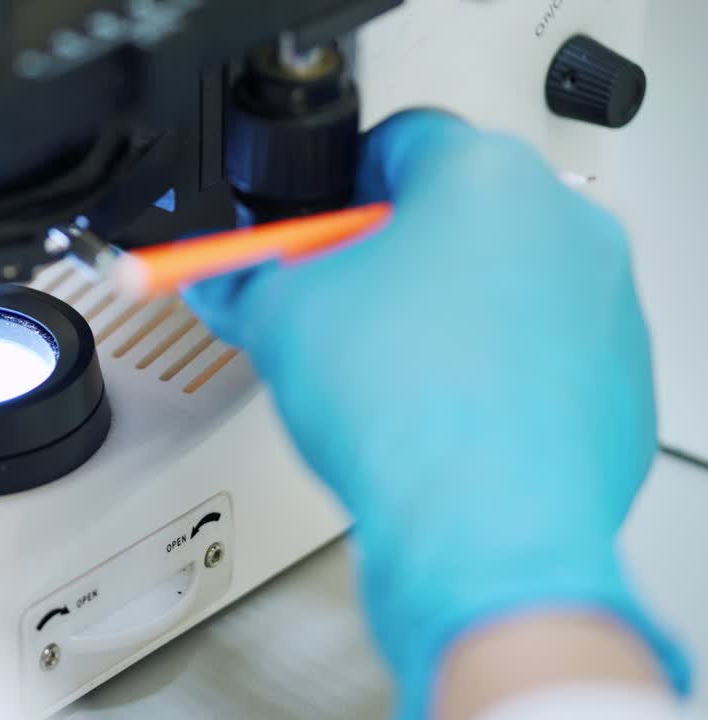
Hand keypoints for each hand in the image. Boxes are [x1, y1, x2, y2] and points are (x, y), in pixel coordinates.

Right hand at [185, 110, 687, 715]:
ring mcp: (602, 300)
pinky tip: (439, 412)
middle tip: (339, 304)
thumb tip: (220, 278)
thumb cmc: (408, 417)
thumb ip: (240, 278)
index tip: (314, 232)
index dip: (336, 190)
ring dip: (443, 311)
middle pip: (453, 210)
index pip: (395, 141)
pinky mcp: (617, 374)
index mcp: (481, 177)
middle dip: (388, 253)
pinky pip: (540, 349)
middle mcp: (561, 223)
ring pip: (502, 281)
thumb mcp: (280, 319)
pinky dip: (493, 369)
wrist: (484, 533)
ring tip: (386, 371)